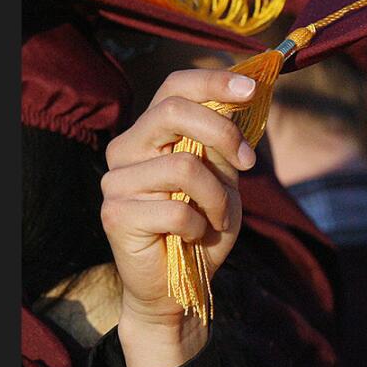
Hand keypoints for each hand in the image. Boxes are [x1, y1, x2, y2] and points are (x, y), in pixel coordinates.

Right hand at [100, 69, 258, 366]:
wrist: (178, 286)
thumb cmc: (203, 227)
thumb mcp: (225, 179)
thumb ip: (225, 144)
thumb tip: (244, 97)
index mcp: (150, 133)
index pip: (174, 87)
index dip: (213, 80)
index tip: (250, 87)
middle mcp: (126, 149)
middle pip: (173, 111)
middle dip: (223, 132)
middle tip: (247, 161)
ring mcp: (115, 181)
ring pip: (184, 166)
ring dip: (217, 197)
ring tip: (215, 217)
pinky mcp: (116, 214)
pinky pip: (178, 211)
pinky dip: (200, 226)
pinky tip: (194, 237)